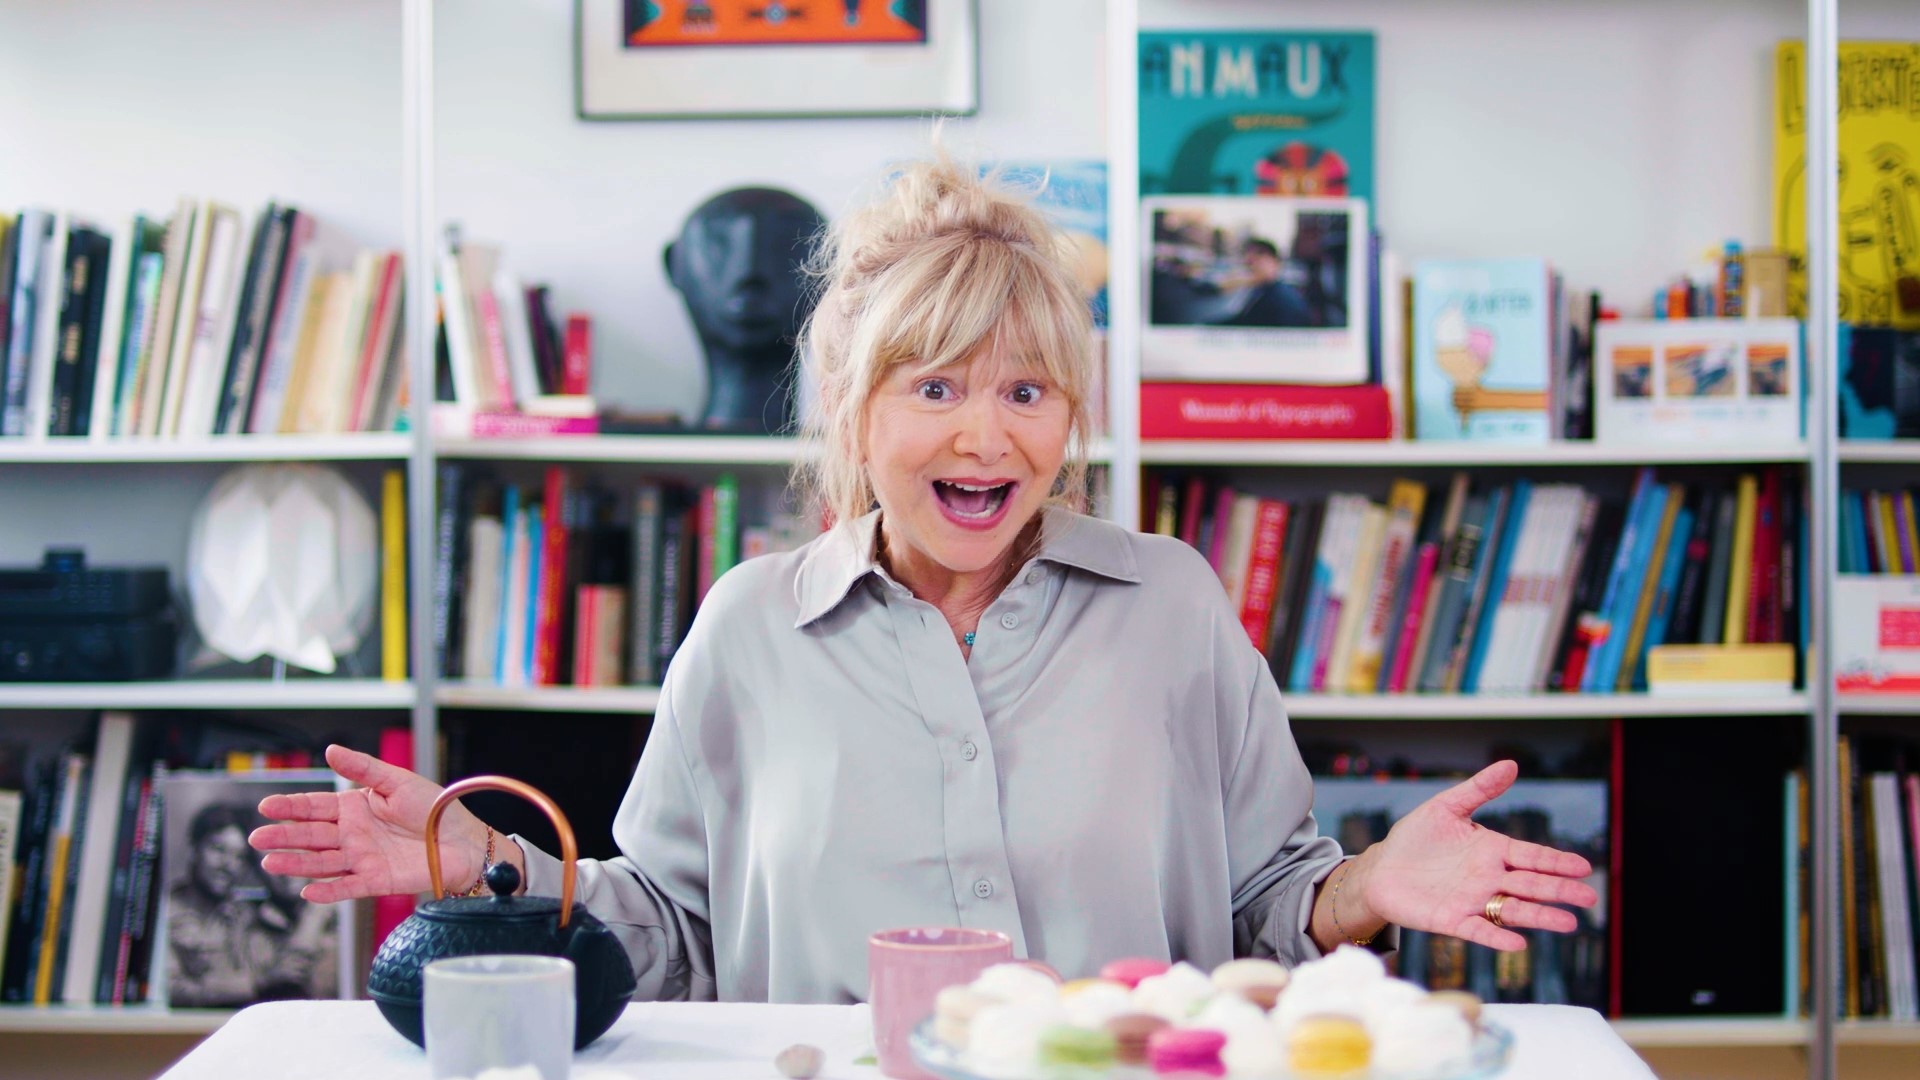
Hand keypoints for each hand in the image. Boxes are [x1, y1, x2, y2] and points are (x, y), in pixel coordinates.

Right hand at [248, 743, 487, 903]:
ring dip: (296, 864)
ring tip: (270, 862)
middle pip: (312, 836)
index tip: (265, 806)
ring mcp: (363, 858)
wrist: (465, 839)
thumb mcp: (397, 780)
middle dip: (284, 836)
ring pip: (322, 863)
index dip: (290, 807)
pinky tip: (307, 891)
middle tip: (258, 837)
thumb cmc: (435, 807)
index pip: (315, 807)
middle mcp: (354, 834)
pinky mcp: (376, 880)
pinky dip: (328, 892)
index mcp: (355, 807)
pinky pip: (347, 887)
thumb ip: (363, 768)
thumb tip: (330, 750)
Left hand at [1348, 760, 1599, 950]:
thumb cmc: (1415, 838)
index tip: (1584, 867)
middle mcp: (1489, 878)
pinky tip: (1517, 943)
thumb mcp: (1446, 807)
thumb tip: (1511, 764)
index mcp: (1492, 850)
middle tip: (1589, 898)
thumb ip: (1478, 789)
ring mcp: (1473, 901)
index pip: (1532, 856)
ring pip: (1514, 909)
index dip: (1557, 862)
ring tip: (1568, 923)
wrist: (1381, 869)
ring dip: (1540, 916)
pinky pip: (1479, 930)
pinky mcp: (1452, 920)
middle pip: (1531, 884)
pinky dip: (1497, 936)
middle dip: (1560, 890)